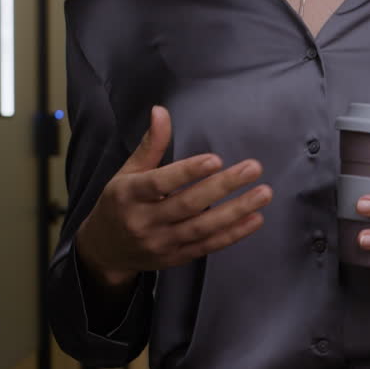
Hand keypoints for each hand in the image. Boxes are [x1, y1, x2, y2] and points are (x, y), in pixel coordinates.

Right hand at [75, 106, 272, 291]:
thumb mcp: (127, 172)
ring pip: (202, 227)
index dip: (188, 172)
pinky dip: (233, 234)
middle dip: (222, 186)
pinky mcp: (177, 258)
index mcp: (128, 195)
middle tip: (253, 168)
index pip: (160, 182)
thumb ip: (150, 145)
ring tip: (263, 193)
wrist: (106, 250)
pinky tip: (255, 219)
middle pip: (187, 204)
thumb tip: (160, 110)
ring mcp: (162, 242)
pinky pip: (208, 246)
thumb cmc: (120, 204)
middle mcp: (144, 221)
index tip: (216, 159)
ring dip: (236, 211)